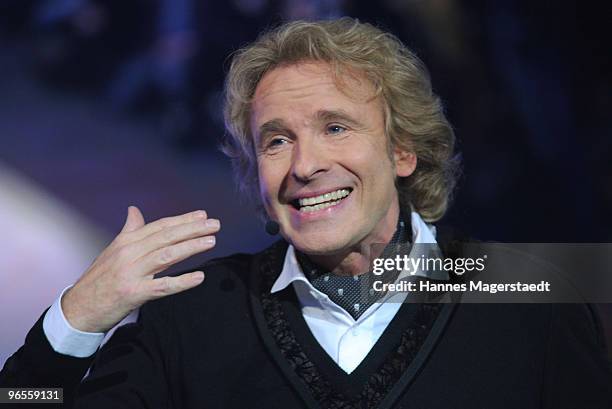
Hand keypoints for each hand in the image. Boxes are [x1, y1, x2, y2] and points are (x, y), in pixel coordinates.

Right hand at [62, 206, 218, 332]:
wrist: (77, 309)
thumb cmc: (98, 279)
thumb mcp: (112, 251)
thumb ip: (129, 231)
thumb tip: (134, 210)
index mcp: (126, 242)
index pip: (160, 226)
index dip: (182, 220)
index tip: (202, 215)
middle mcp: (129, 253)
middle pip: (166, 237)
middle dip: (193, 229)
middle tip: (214, 224)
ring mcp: (131, 273)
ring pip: (167, 256)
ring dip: (191, 247)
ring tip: (211, 241)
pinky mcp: (133, 293)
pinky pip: (162, 286)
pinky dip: (182, 281)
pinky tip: (199, 277)